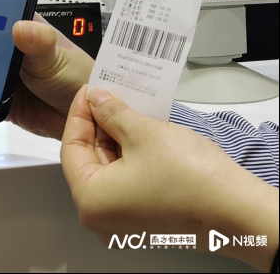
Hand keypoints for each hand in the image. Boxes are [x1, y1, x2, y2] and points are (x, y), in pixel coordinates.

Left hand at [61, 86, 279, 270]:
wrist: (240, 211)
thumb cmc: (193, 182)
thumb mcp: (143, 133)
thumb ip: (112, 113)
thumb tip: (97, 99)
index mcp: (90, 200)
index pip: (71, 148)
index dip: (79, 114)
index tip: (87, 92)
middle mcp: (102, 217)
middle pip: (89, 160)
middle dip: (99, 125)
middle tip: (106, 96)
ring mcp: (124, 221)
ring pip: (110, 169)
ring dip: (116, 138)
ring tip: (124, 108)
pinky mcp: (146, 218)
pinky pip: (127, 180)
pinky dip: (130, 155)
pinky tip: (139, 131)